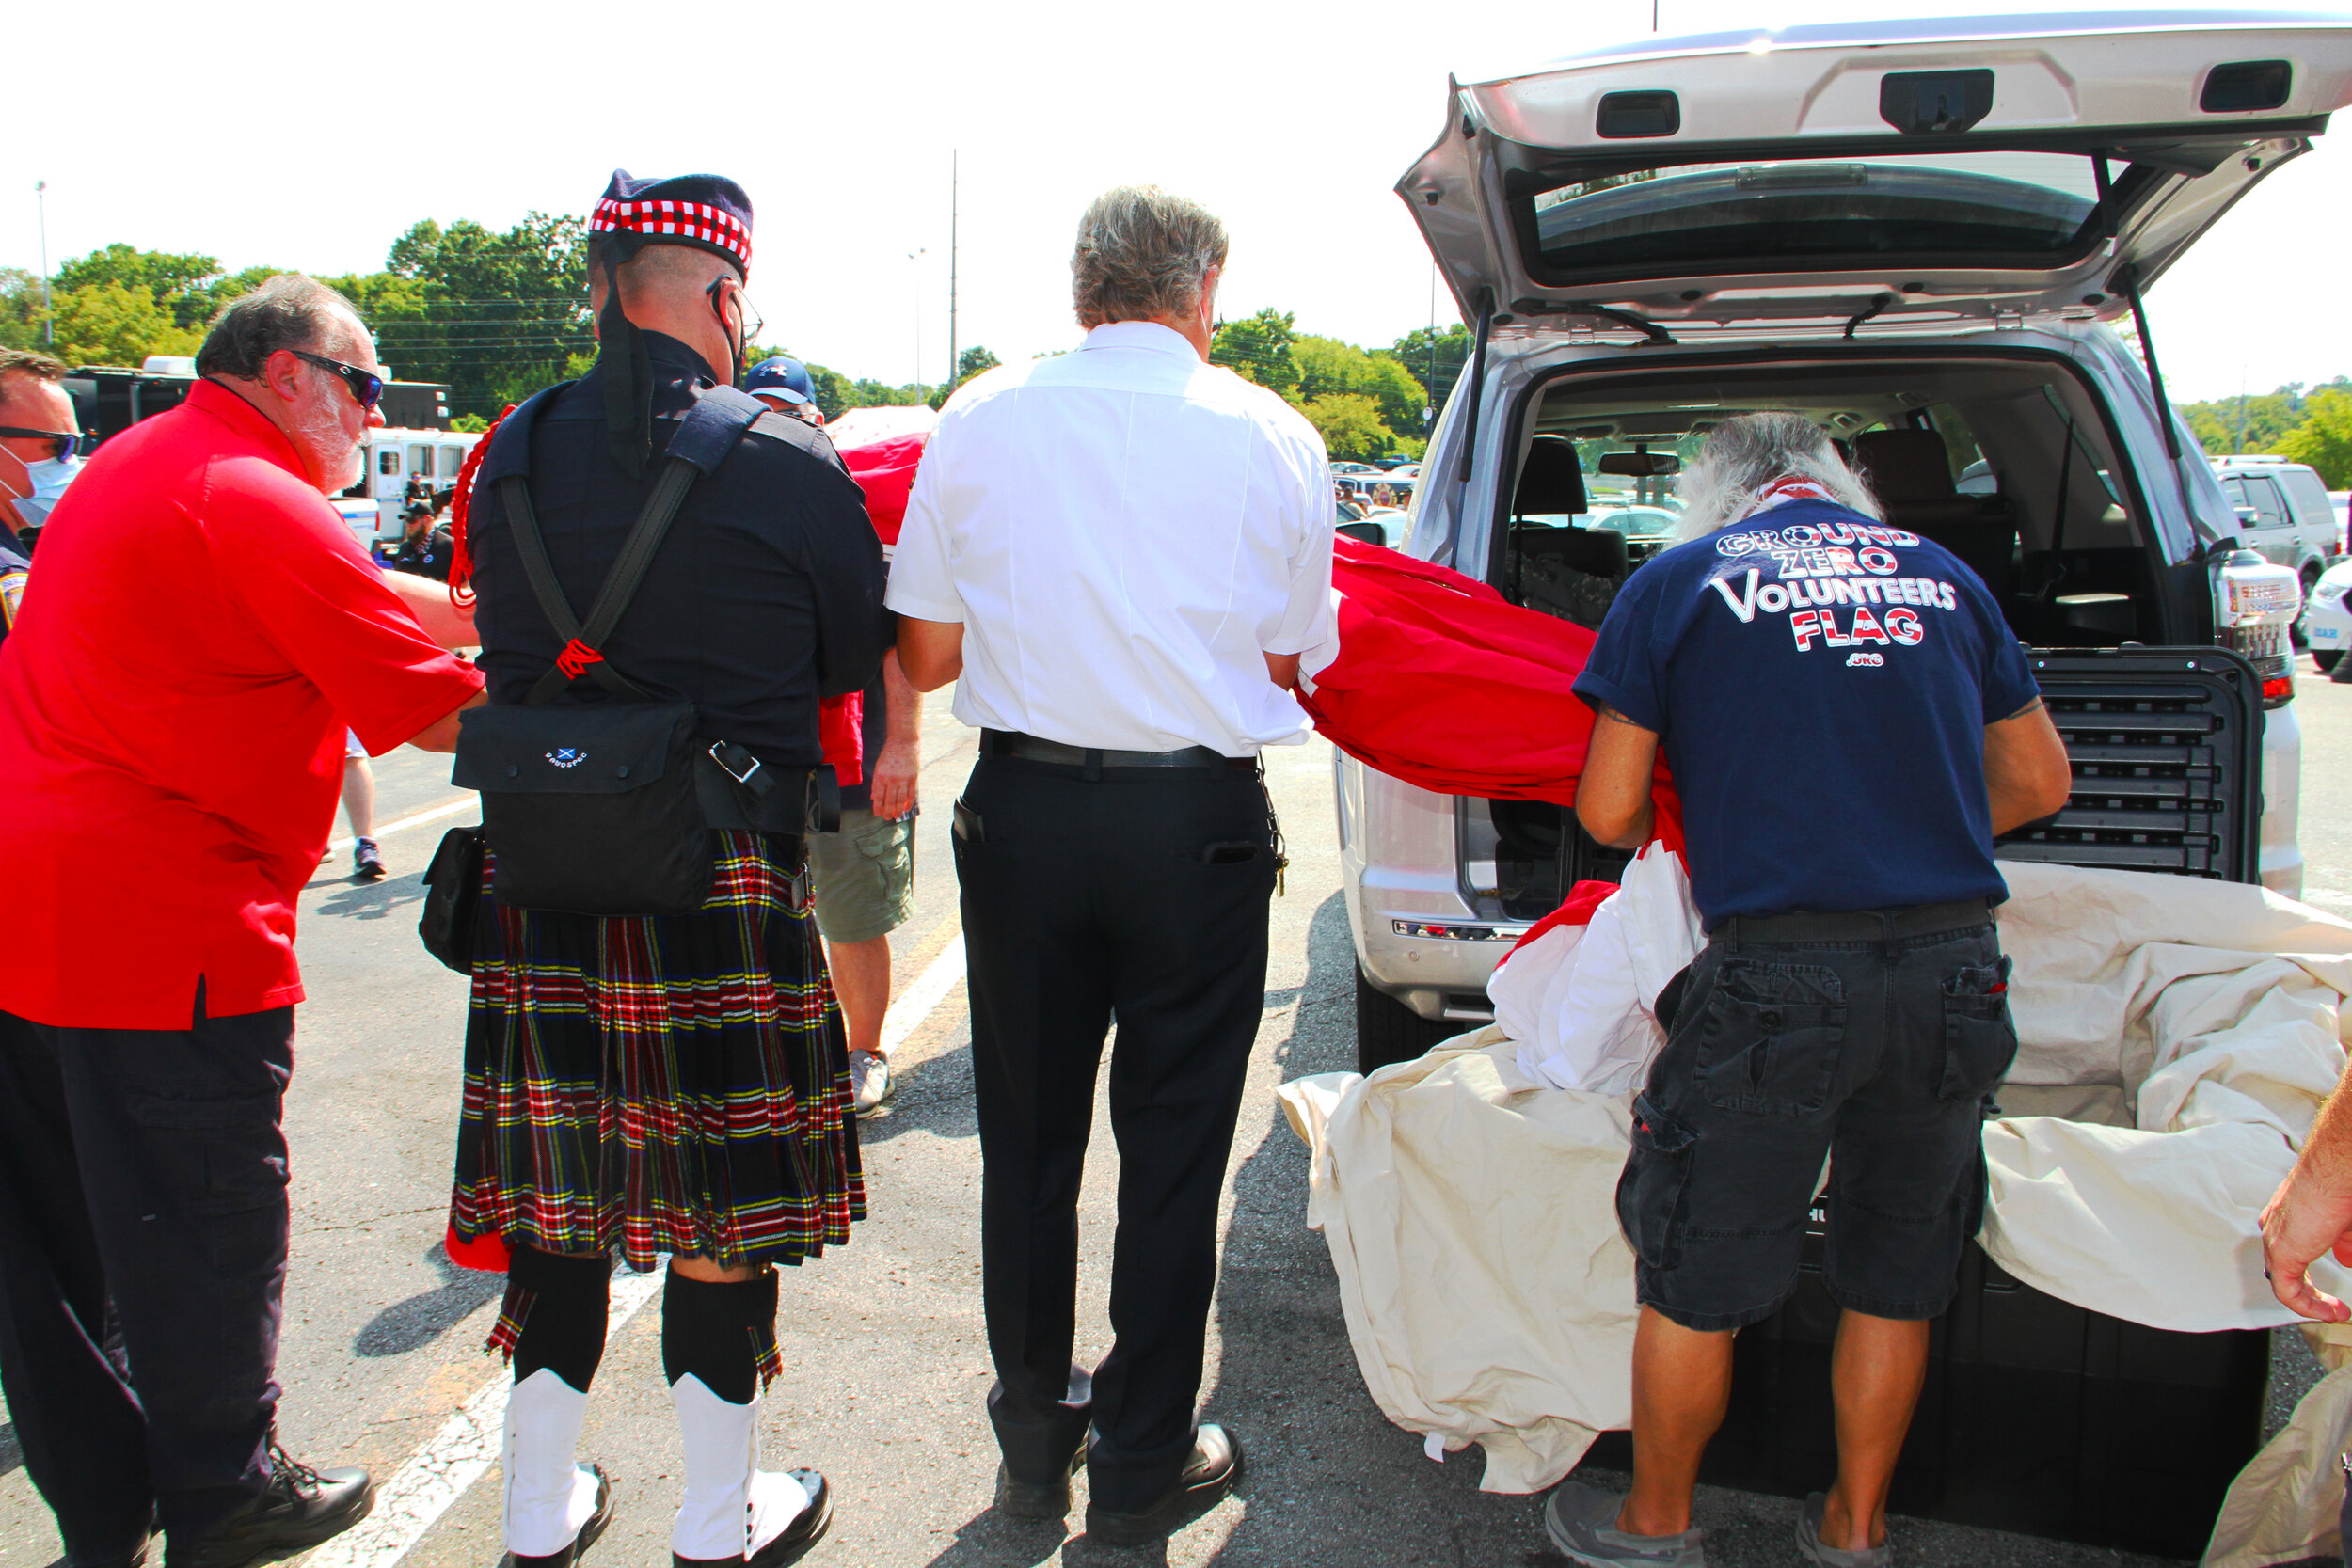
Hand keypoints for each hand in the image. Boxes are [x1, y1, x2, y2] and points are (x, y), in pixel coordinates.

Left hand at [868, 734, 919, 820]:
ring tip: (896, 816)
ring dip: (898, 810)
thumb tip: (874, 798)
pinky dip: (908, 803)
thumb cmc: (889, 755)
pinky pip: (911, 794)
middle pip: (889, 800)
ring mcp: (903, 779)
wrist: (903, 742)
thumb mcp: (878, 767)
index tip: (877, 814)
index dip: (878, 807)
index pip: (878, 796)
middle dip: (888, 812)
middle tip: (887, 818)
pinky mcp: (913, 778)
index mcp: (880, 776)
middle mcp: (891, 779)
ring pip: (900, 800)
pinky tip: (905, 808)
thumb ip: (877, 783)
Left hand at [2259, 1165, 2351, 1320]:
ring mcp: (2275, 1240)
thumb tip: (2347, 1261)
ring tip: (2336, 1313)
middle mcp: (2275, 1228)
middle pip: (2284, 1270)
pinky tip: (2330, 1312)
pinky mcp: (2281, 1252)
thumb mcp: (2346, 1225)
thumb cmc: (2341, 1189)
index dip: (2310, 1276)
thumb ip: (2345, 1244)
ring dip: (2313, 1302)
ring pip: (2285, 1282)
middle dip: (2311, 1293)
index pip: (2290, 1253)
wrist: (2335, 1173)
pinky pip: (2287, 1291)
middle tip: (2334, 1307)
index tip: (2331, 1289)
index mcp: (2288, 1219)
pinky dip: (2308, 1306)